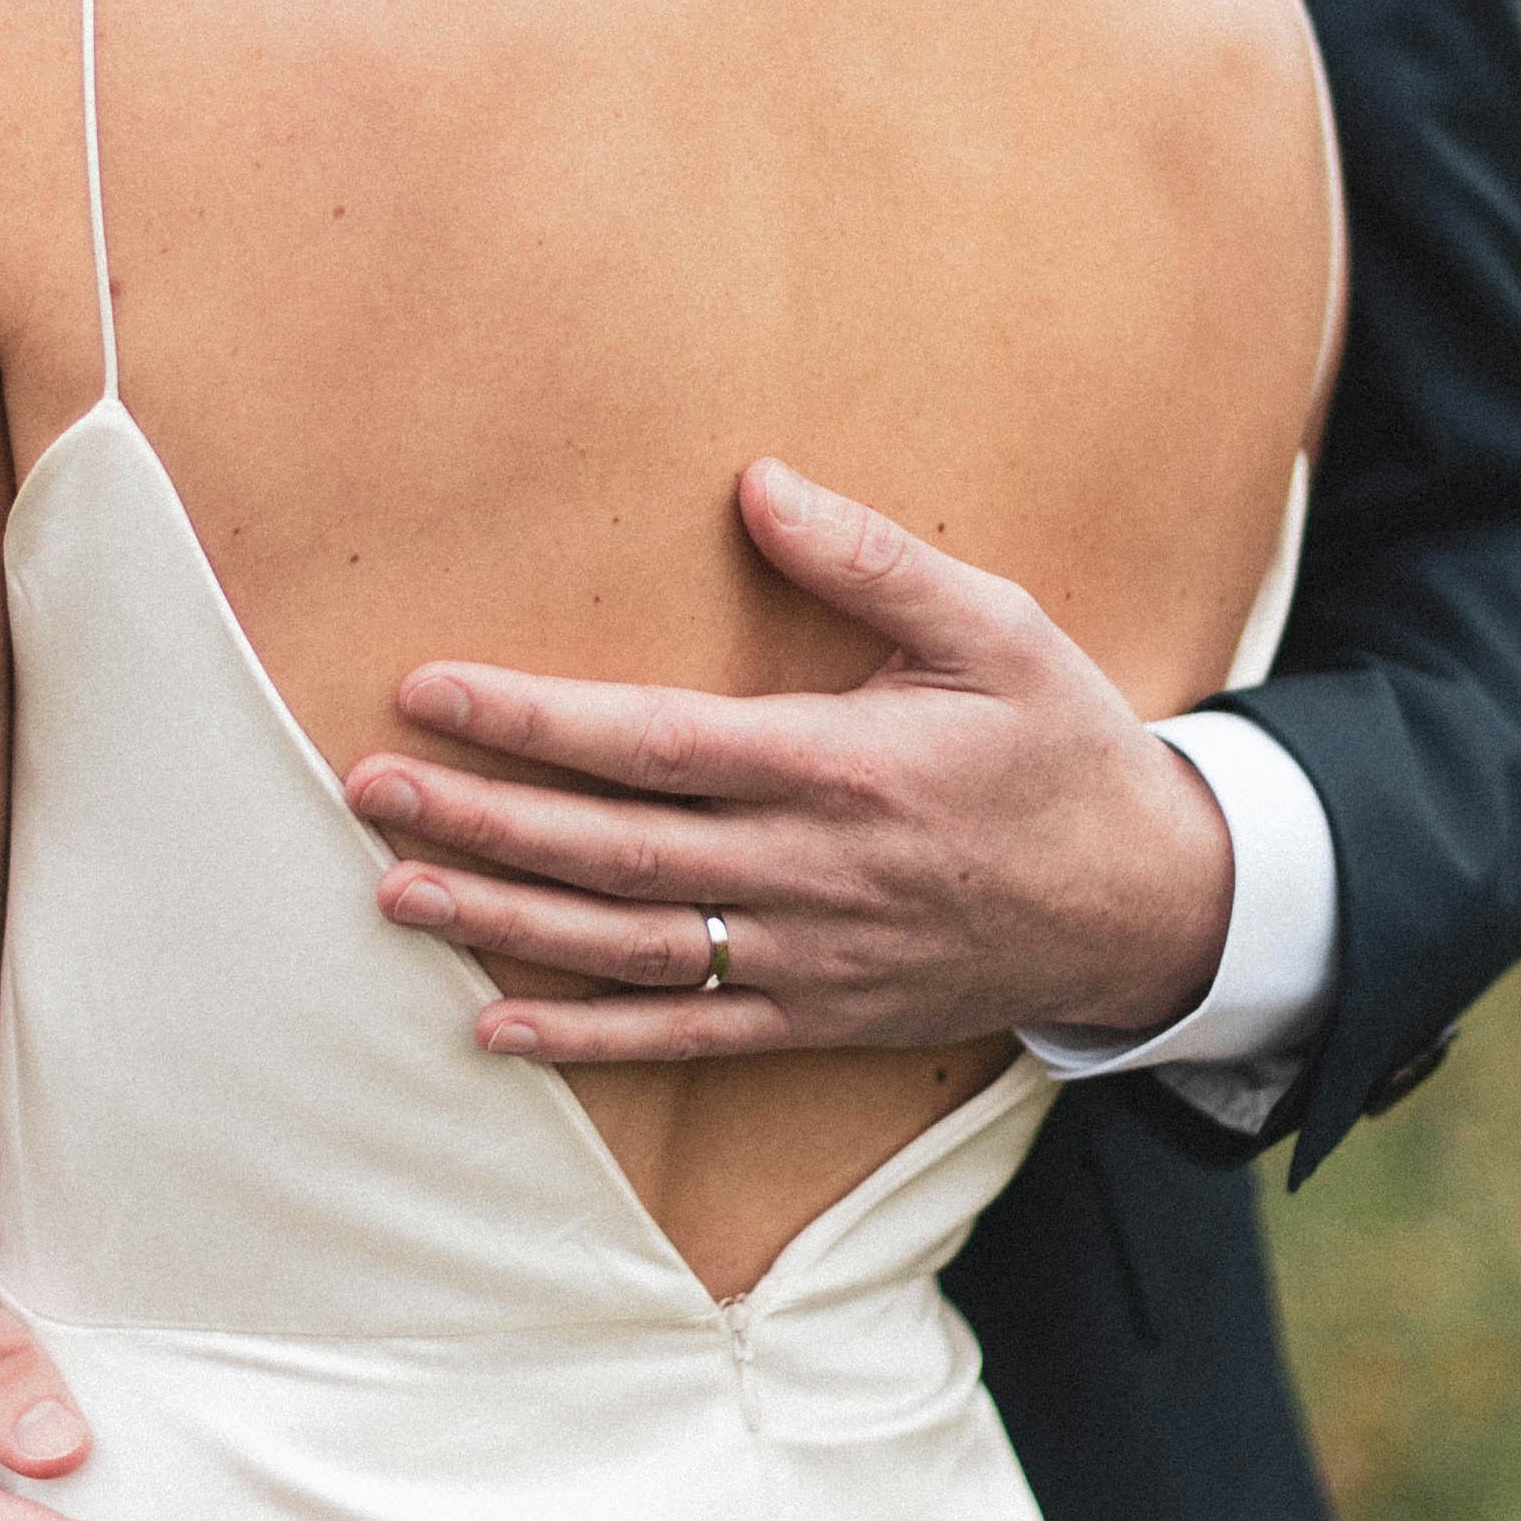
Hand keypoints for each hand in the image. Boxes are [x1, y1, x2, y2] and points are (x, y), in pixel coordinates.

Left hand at [342, 459, 1235, 1064]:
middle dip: (482, 818)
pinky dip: (584, 1037)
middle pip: (613, 850)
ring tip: (393, 891)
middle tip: (366, 789)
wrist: (1154, 905)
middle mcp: (809, 873)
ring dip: (503, 921)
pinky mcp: (819, 1017)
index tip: (430, 691)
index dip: (532, 722)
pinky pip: (684, 1037)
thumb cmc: (1065, 746)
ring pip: (628, 947)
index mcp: (842, 767)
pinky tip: (491, 1026)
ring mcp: (808, 959)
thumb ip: (871, 557)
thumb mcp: (996, 625)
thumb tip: (755, 482)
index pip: (652, 743)